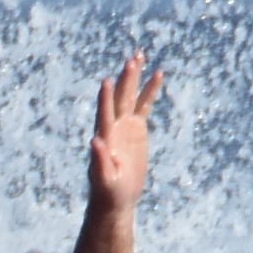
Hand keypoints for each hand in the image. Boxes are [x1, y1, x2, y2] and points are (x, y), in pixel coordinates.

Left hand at [88, 53, 162, 214]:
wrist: (116, 197)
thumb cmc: (108, 192)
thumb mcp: (104, 180)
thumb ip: (99, 161)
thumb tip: (94, 142)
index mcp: (105, 138)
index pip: (105, 114)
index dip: (106, 99)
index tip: (107, 81)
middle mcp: (113, 127)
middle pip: (119, 99)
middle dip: (125, 80)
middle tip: (132, 60)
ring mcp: (124, 125)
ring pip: (130, 96)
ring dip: (134, 77)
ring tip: (138, 55)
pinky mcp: (136, 129)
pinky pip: (143, 105)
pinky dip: (149, 91)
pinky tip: (157, 74)